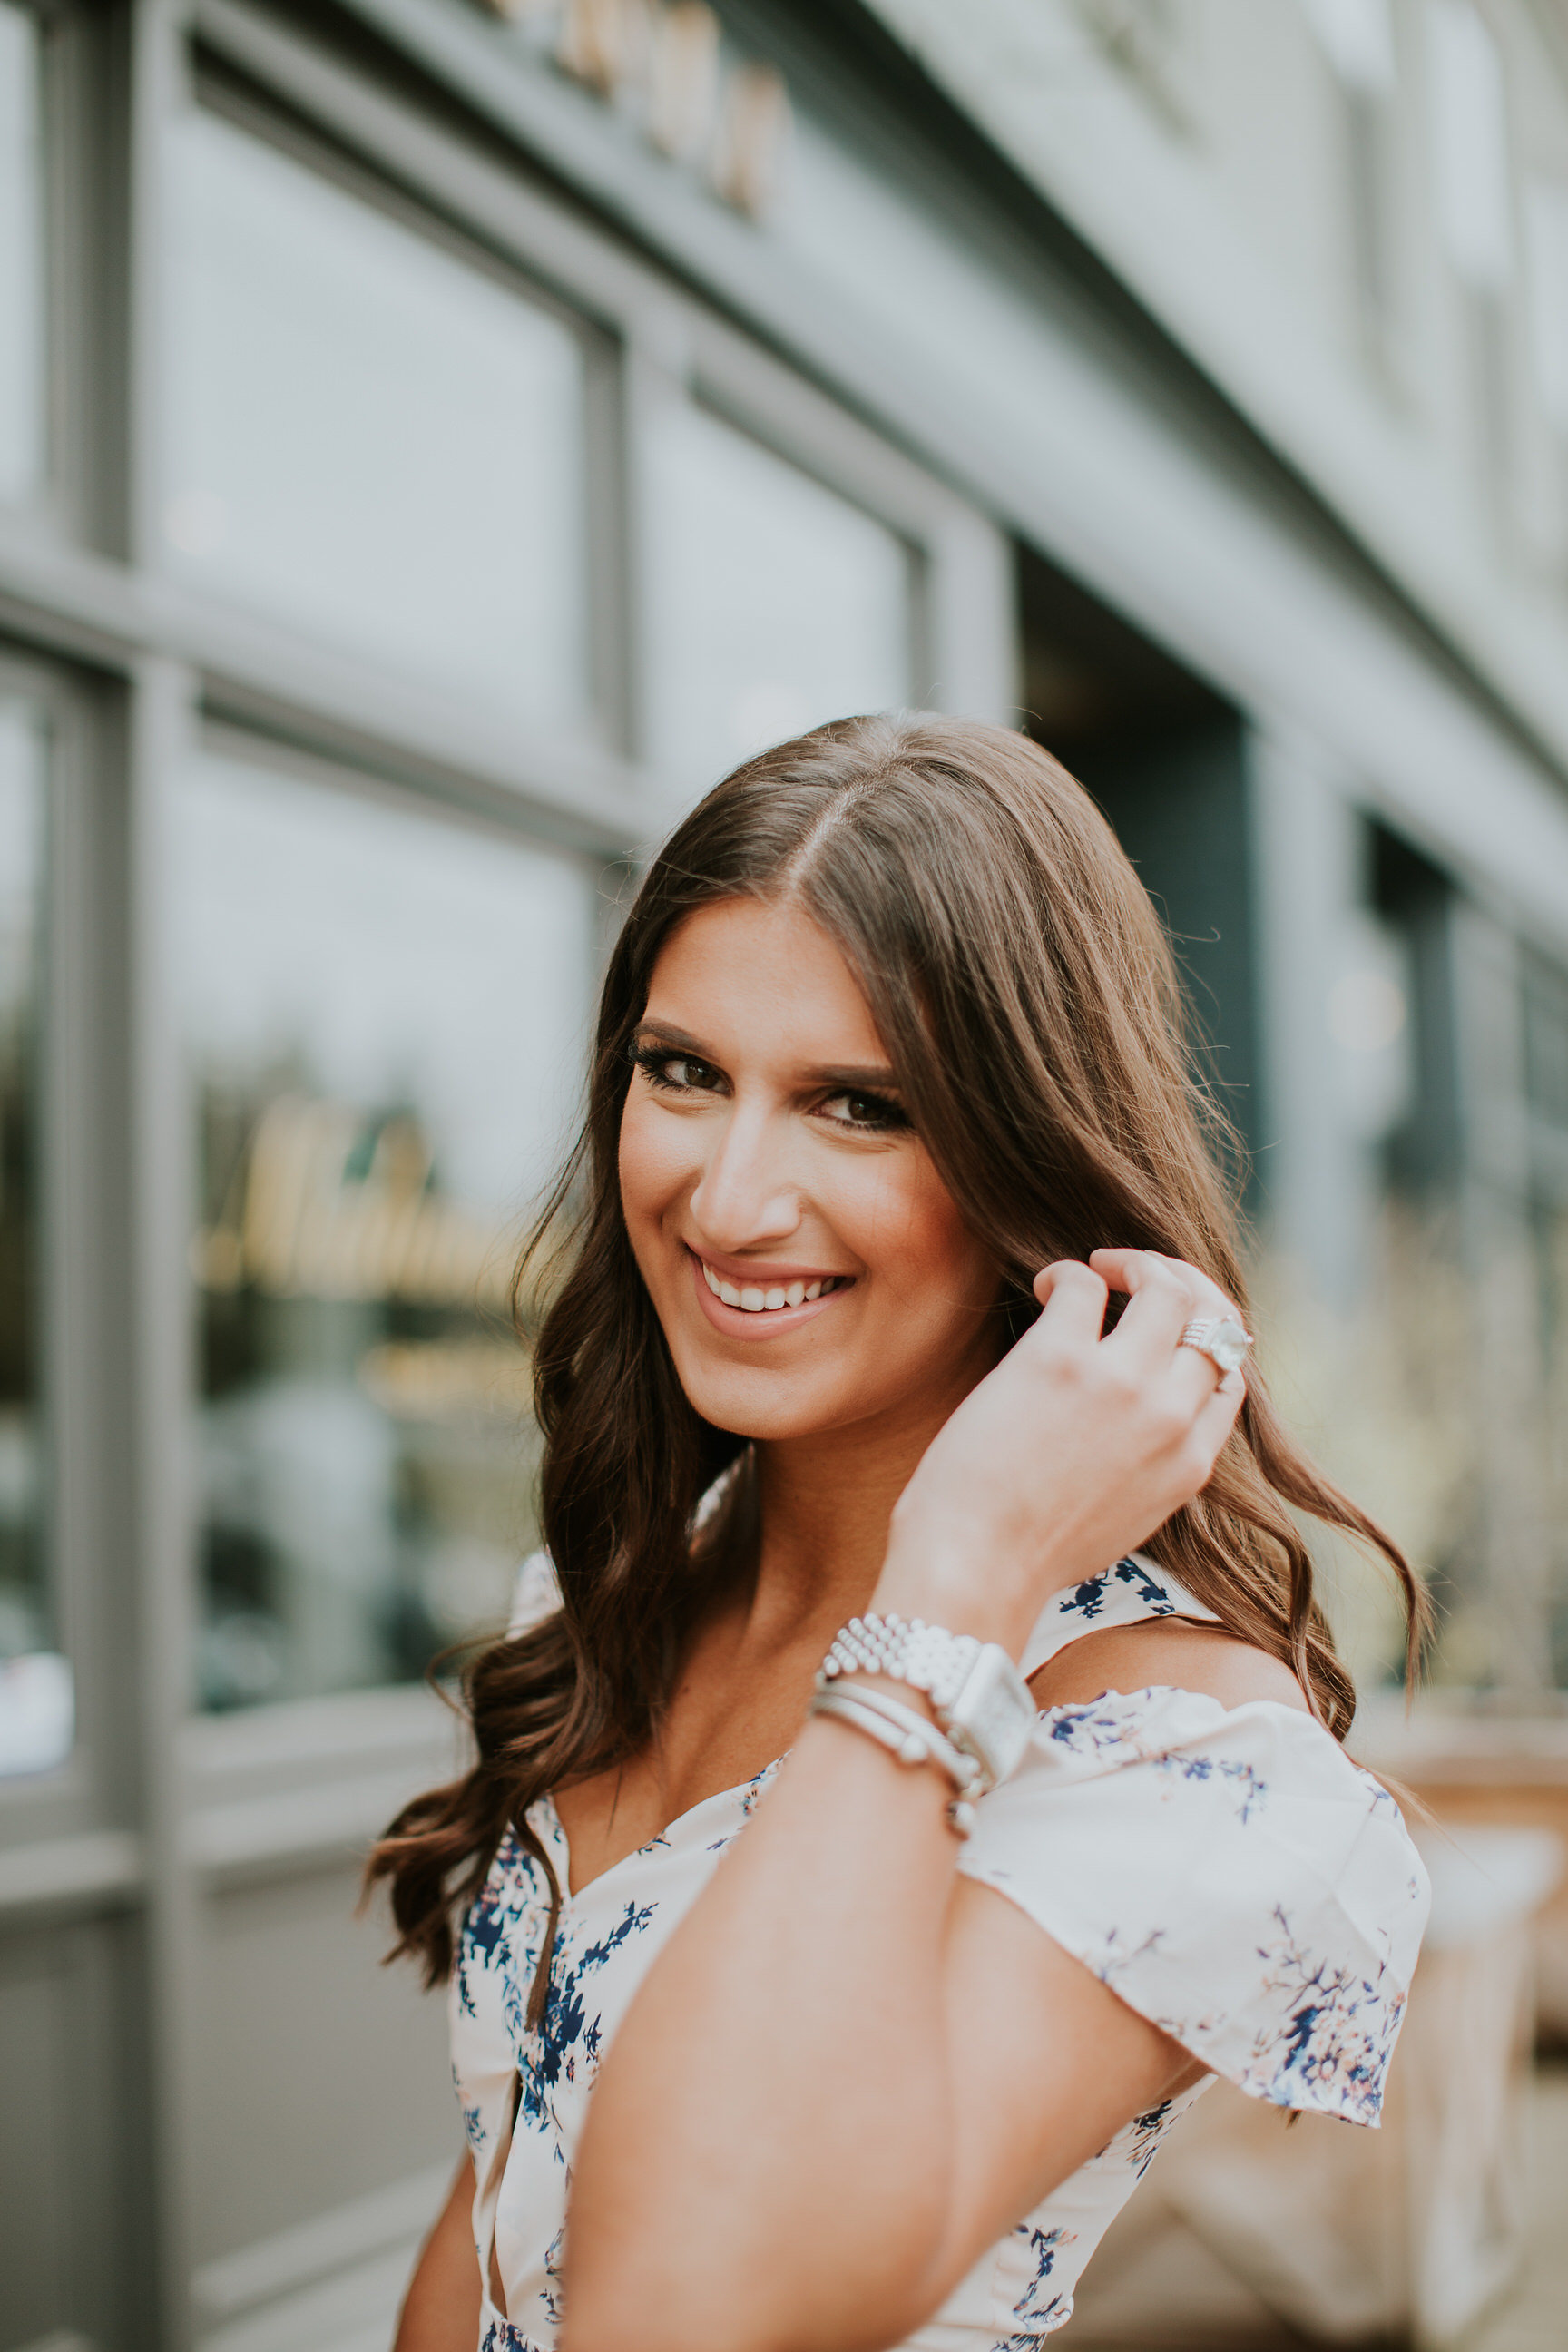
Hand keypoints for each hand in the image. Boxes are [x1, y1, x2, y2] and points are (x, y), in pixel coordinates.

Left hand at [875, 1250, 1245, 1653]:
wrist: (979, 1569)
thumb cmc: (1030, 1552)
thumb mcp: (1125, 1519)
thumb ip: (1149, 1467)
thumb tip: (1135, 1421)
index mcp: (1191, 1464)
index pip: (1229, 1378)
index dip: (1202, 1342)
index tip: (1163, 1332)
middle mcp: (1170, 1418)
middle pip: (1214, 1319)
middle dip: (1180, 1283)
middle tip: (1136, 1276)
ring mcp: (1121, 1384)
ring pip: (1168, 1287)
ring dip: (1136, 1264)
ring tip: (1099, 1270)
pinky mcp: (1061, 1359)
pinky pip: (1085, 1282)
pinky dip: (1067, 1272)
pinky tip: (1045, 1287)